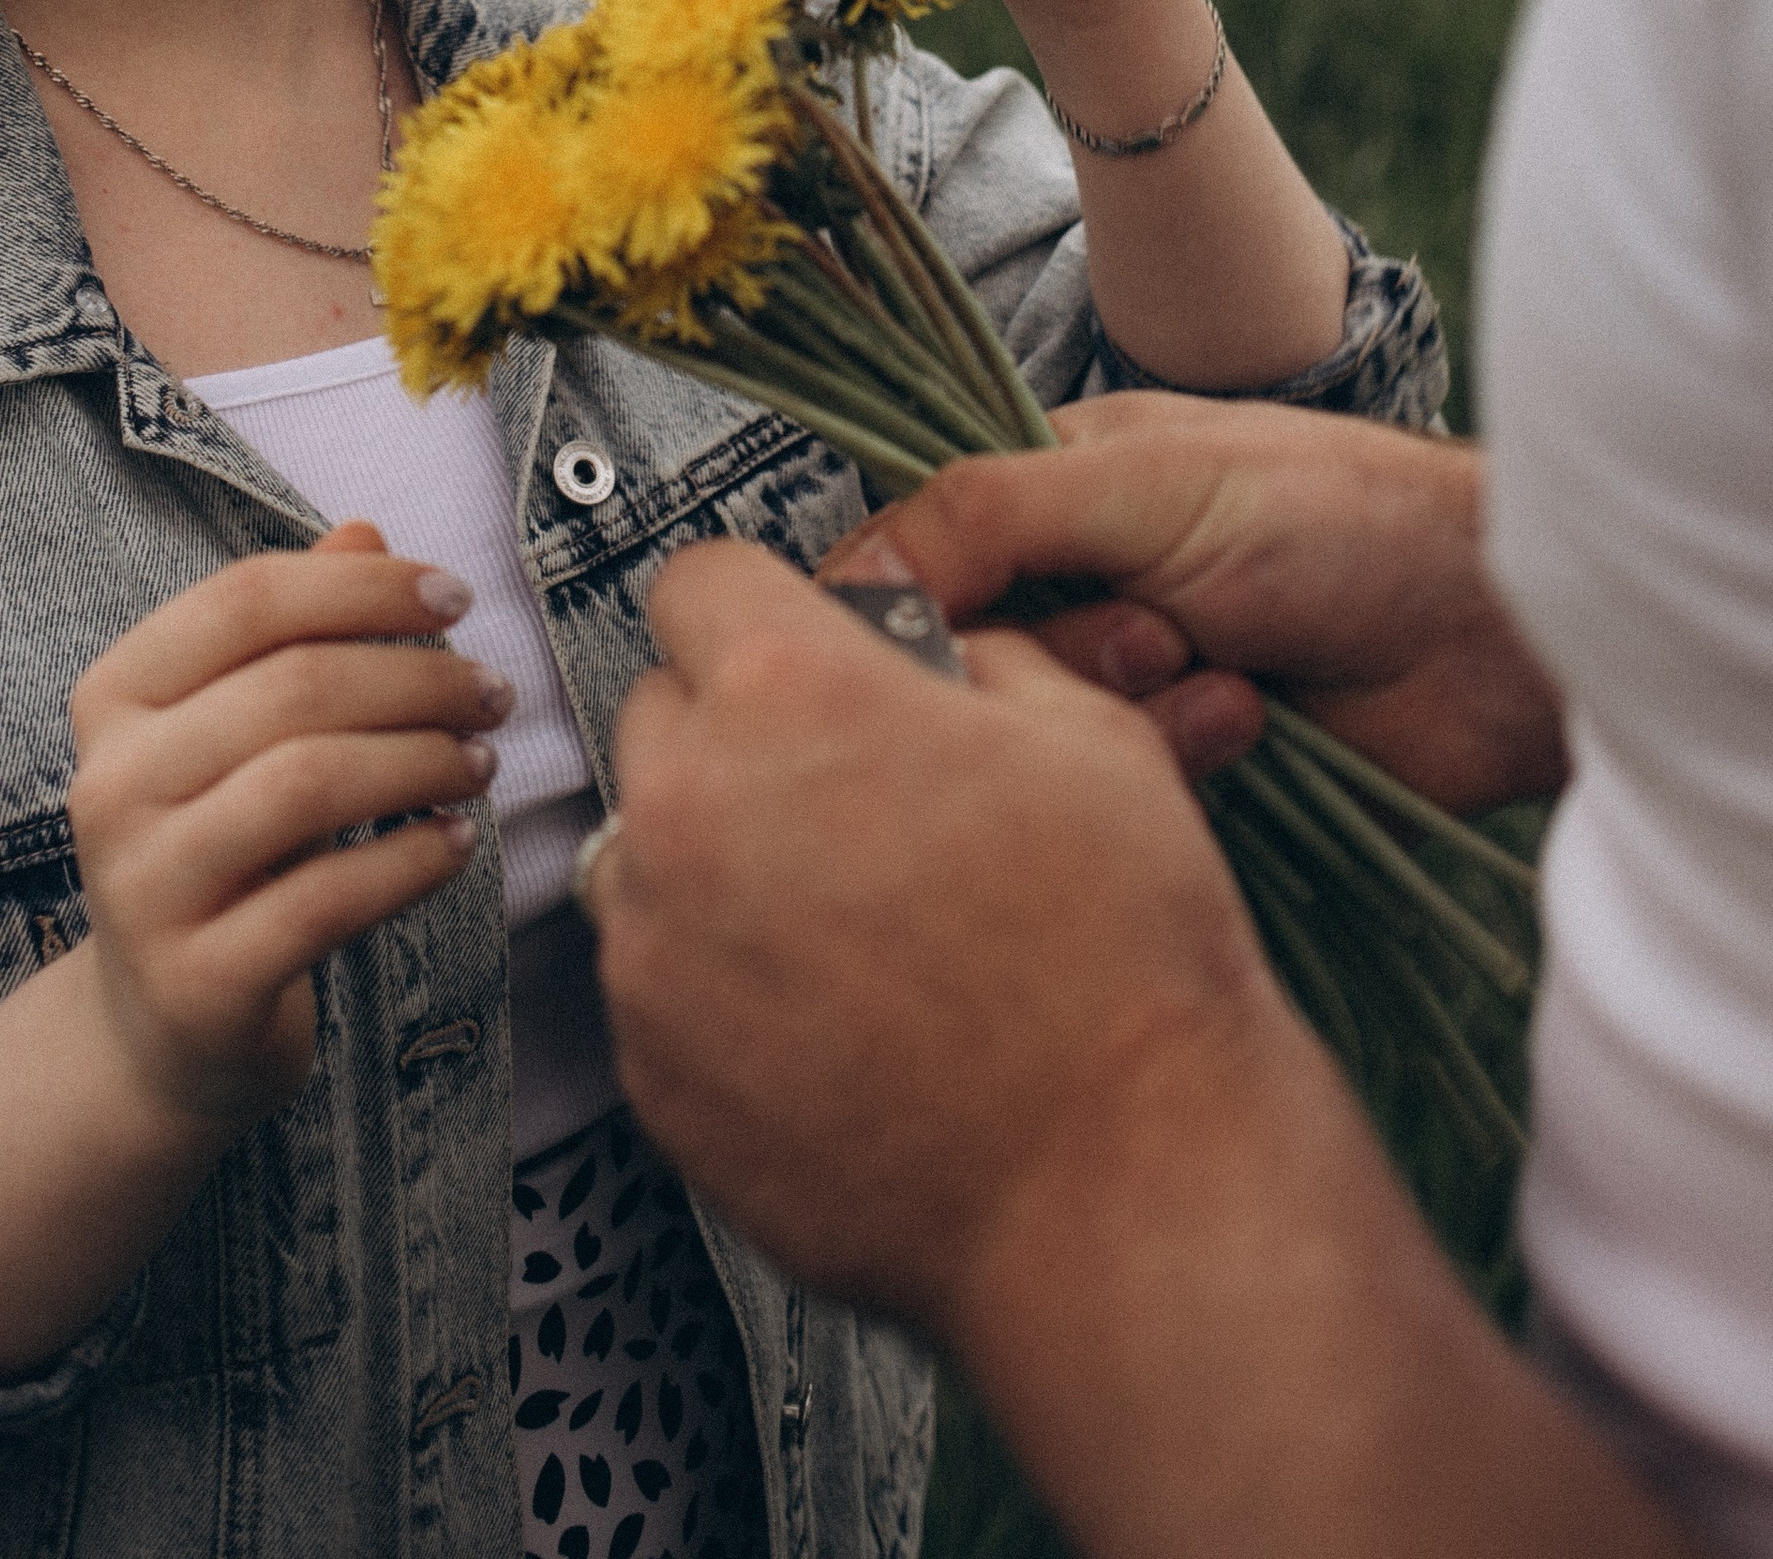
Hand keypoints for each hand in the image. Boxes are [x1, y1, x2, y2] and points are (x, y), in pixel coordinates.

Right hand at [66, 526, 505, 1130]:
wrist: (160, 1030)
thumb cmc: (223, 844)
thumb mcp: (242, 729)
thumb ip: (295, 630)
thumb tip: (367, 530)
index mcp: (114, 697)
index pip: (246, 600)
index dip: (363, 587)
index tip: (455, 598)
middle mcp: (110, 785)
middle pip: (293, 688)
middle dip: (417, 678)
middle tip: (493, 693)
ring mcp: (145, 888)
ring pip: (310, 783)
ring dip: (422, 761)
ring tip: (480, 761)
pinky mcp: (198, 980)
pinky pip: (328, 899)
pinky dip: (411, 862)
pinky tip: (455, 843)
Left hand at [592, 538, 1300, 1331]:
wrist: (1122, 1189)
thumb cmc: (1120, 970)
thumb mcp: (1085, 732)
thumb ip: (968, 659)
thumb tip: (925, 654)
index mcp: (791, 694)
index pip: (698, 582)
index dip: (763, 609)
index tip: (797, 646)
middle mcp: (693, 811)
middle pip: (663, 716)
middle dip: (742, 736)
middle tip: (851, 795)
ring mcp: (658, 952)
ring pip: (650, 853)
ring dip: (724, 863)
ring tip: (856, 923)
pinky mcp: (655, 1074)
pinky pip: (660, 983)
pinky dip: (722, 986)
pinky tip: (840, 1017)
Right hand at [838, 400, 1567, 813]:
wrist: (1499, 636)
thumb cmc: (1338, 517)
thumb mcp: (1149, 485)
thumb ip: (992, 514)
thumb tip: (847, 577)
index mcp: (1056, 480)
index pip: (920, 551)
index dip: (912, 604)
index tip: (925, 644)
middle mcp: (1081, 579)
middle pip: (977, 656)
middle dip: (1057, 660)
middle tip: (1154, 638)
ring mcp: (1133, 678)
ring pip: (1043, 734)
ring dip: (1128, 716)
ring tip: (1222, 679)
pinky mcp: (1182, 769)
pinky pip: (1116, 791)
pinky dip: (1178, 763)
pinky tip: (1251, 726)